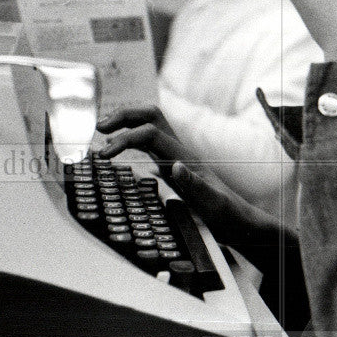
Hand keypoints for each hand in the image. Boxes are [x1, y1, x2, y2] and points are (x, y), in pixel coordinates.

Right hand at [97, 117, 290, 246]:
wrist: (238, 221)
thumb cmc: (226, 214)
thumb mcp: (212, 204)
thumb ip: (195, 185)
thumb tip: (175, 167)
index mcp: (184, 157)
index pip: (151, 133)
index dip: (125, 139)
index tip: (104, 154)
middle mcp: (178, 151)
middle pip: (150, 116)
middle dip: (123, 116)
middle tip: (98, 127)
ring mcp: (174, 155)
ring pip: (149, 124)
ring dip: (126, 122)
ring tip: (102, 131)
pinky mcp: (171, 165)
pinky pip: (149, 142)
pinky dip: (131, 138)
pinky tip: (118, 147)